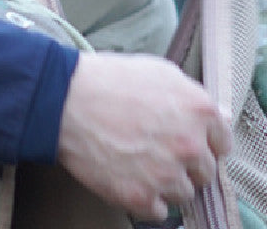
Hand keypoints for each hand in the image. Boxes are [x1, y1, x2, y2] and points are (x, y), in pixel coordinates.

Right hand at [56, 52, 231, 221]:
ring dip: (163, 182)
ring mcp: (167, 174)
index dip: (200, 140)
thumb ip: (192, 94)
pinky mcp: (142, 198)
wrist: (61, 98)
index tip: (178, 137)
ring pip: (183, 194)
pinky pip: (160, 212)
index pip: (221, 142)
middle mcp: (190, 145)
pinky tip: (125, 174)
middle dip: (181, 161)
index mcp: (198, 110)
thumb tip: (220, 115)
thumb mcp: (156, 71)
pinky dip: (145, 199)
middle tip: (149, 146)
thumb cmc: (106, 80)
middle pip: (204, 171)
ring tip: (132, 158)